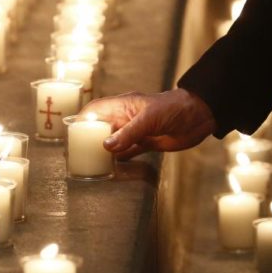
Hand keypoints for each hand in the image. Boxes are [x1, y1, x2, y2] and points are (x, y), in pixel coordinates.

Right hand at [80, 88, 215, 158]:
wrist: (200, 115)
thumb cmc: (174, 109)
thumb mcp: (149, 119)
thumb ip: (128, 133)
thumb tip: (106, 146)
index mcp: (123, 106)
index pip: (96, 111)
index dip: (82, 120)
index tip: (71, 133)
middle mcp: (126, 118)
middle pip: (102, 127)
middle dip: (89, 137)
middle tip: (76, 152)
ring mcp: (136, 131)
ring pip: (113, 141)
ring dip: (103, 150)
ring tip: (89, 161)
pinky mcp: (147, 143)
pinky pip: (128, 151)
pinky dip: (119, 158)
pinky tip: (111, 166)